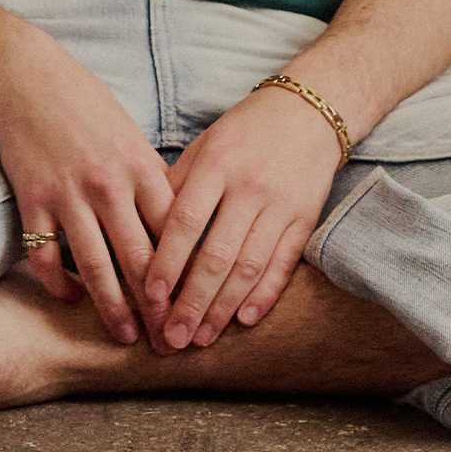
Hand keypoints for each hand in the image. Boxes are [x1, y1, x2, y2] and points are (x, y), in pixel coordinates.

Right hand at [0, 52, 172, 344]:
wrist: (27, 78)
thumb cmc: (85, 104)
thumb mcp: (130, 135)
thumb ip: (151, 179)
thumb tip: (177, 223)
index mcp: (139, 166)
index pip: (174, 232)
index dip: (189, 273)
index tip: (201, 304)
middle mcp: (108, 185)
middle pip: (140, 258)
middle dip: (158, 305)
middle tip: (171, 340)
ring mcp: (68, 196)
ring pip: (96, 266)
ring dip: (113, 307)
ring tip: (126, 336)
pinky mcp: (32, 202)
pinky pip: (47, 256)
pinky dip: (59, 284)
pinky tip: (71, 298)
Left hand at [141, 85, 340, 350]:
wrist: (307, 113)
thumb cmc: (243, 132)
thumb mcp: (204, 147)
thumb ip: (176, 187)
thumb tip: (142, 233)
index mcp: (216, 165)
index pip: (185, 222)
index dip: (167, 263)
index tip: (150, 298)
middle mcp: (249, 187)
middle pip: (216, 255)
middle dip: (192, 302)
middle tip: (172, 338)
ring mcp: (281, 205)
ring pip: (249, 266)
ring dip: (223, 308)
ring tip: (201, 338)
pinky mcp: (306, 218)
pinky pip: (284, 263)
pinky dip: (265, 294)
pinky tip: (245, 320)